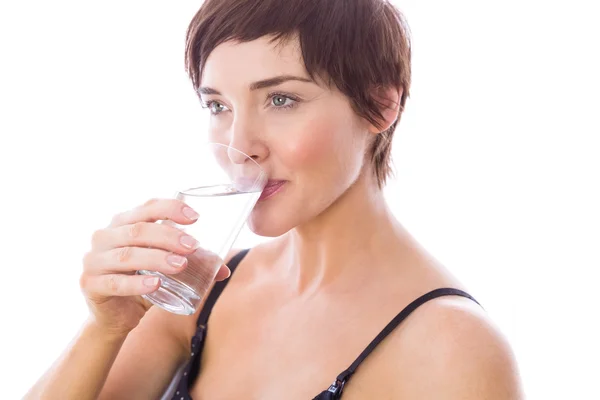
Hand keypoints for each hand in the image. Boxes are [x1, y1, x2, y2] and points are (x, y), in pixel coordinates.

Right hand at [79, 198, 229, 335]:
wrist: (114, 317)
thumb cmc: (142, 282)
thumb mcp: (165, 269)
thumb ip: (191, 264)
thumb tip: (223, 270)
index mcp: (123, 223)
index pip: (147, 208)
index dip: (171, 208)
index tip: (196, 217)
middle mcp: (104, 236)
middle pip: (138, 230)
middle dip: (169, 236)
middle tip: (193, 246)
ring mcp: (94, 260)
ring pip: (127, 255)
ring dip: (157, 258)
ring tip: (181, 265)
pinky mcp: (90, 284)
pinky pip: (115, 282)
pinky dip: (137, 283)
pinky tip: (155, 284)